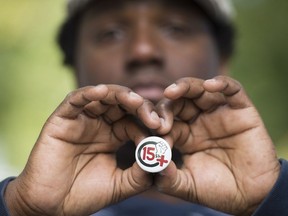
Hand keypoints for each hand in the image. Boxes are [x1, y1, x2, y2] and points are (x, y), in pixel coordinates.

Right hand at [5, 85, 161, 215]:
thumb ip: (140, 174)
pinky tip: (101, 91)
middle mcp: (99, 123)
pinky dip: (87, 94)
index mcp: (113, 135)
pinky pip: (74, 100)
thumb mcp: (119, 184)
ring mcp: (81, 119)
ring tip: (134, 100)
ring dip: (119, 95)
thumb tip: (161, 161)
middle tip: (153, 116)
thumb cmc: (85, 195)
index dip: (149, 123)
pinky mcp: (62, 119)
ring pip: (102, 97)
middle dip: (139, 106)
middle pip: (122, 104)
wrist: (52, 207)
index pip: (135, 121)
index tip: (163, 130)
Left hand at [155, 76, 280, 214]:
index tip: (153, 140)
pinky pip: (233, 90)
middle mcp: (200, 120)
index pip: (167, 121)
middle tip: (159, 119)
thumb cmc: (219, 190)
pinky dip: (222, 83)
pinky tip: (210, 85)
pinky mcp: (241, 110)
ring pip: (200, 90)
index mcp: (185, 134)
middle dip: (166, 106)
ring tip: (171, 92)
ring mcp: (220, 113)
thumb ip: (167, 178)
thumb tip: (151, 164)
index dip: (158, 127)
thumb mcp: (188, 185)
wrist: (252, 196)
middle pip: (180, 101)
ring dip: (184, 87)